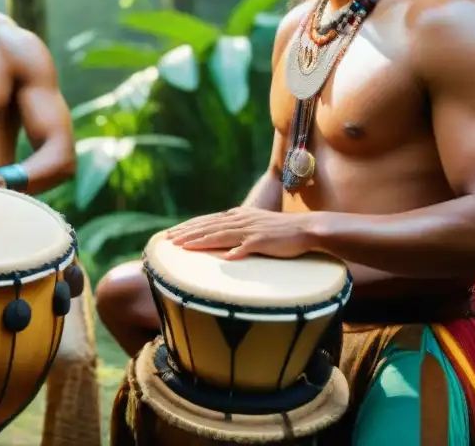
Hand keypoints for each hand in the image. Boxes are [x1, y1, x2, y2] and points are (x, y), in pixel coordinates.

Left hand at [165, 208, 315, 259]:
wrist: (306, 228)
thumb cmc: (280, 231)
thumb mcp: (253, 225)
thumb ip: (237, 229)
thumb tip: (220, 239)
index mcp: (237, 216)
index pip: (206, 220)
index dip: (188, 227)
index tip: (171, 233)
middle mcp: (240, 219)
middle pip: (208, 225)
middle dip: (186, 233)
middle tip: (168, 240)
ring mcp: (251, 229)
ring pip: (221, 234)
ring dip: (201, 240)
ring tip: (184, 247)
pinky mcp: (264, 240)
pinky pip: (248, 246)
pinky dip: (237, 251)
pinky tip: (226, 258)